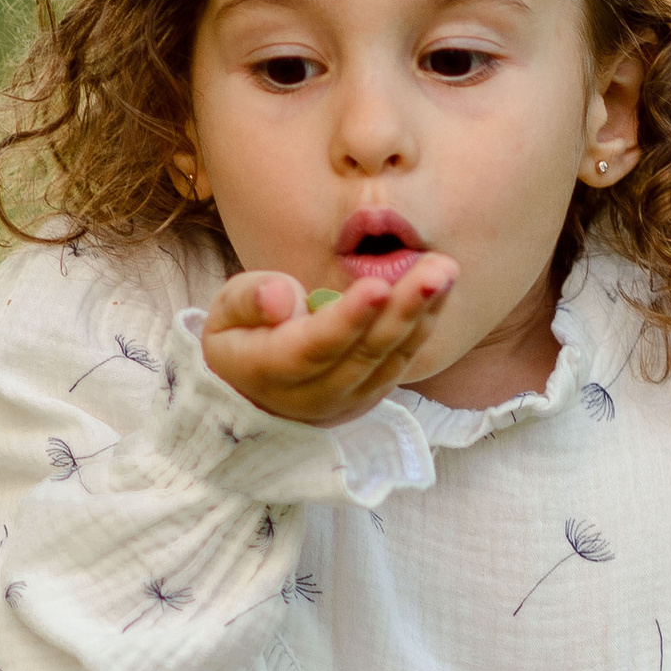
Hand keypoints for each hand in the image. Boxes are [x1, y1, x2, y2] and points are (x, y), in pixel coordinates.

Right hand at [200, 260, 453, 424]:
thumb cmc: (239, 337)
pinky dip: (422, 325)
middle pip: (364, 353)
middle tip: (435, 270)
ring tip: (446, 271)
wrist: (249, 391)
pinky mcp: (370, 394)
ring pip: (390, 358)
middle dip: (403, 309)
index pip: (315, 347)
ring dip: (422, 314)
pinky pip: (400, 361)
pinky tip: (440, 289)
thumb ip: (249, 300)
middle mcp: (313, 394)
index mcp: (270, 370)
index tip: (377, 285)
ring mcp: (346, 400)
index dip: (348, 319)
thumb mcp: (225, 313)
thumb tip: (281, 298)